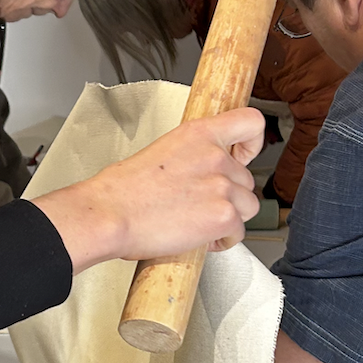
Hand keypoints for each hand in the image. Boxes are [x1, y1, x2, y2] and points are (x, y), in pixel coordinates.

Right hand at [31, 108, 264, 272]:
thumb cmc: (123, 190)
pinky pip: (238, 233)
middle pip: (246, 180)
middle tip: (199, 207)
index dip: (252, 143)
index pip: (251, 122)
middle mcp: (215, 156)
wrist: (110, 214)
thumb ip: (191, 156)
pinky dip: (222, 241)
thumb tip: (202, 173)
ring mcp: (222, 186)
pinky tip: (199, 239)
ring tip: (198, 224)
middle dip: (228, 196)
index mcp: (199, 134)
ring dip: (227, 218)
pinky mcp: (224, 216)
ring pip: (247, 207)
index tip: (243, 155)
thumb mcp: (162, 153)